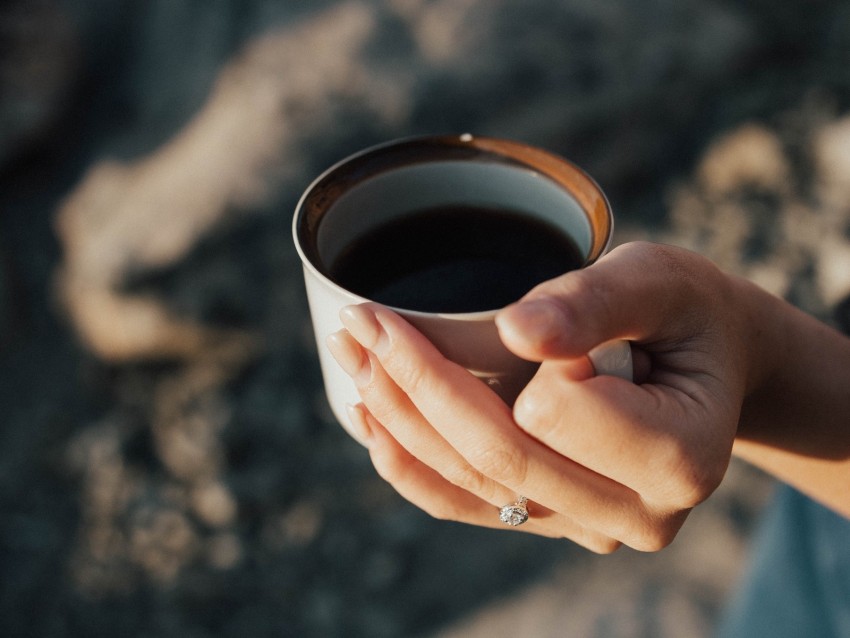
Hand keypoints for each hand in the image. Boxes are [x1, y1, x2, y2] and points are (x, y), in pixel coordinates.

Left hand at [326, 242, 754, 551]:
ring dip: (397, 418)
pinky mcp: (551, 520)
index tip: (495, 311)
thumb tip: (516, 330)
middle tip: (358, 321)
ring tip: (350, 353)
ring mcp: (590, 525)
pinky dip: (410, 464)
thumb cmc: (686, 316)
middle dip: (415, 383)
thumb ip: (596, 301)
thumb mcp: (660, 283)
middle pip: (500, 455)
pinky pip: (467, 504)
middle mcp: (639, 512)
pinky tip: (370, 419)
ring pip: (472, 483)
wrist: (703, 365)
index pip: (560, 412)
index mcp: (683, 455)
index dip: (516, 361)